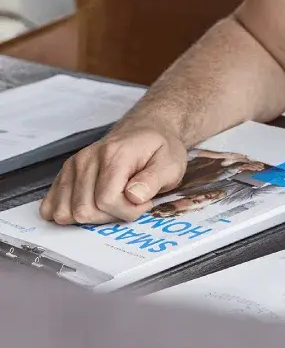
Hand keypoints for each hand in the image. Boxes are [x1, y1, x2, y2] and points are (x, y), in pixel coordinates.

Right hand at [39, 123, 188, 225]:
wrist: (146, 130)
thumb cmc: (159, 149)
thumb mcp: (171, 163)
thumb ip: (154, 181)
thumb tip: (134, 196)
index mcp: (114, 154)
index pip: (107, 200)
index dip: (127, 211)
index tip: (144, 203)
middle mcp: (87, 159)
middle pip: (84, 210)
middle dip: (110, 217)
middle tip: (129, 202)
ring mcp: (72, 166)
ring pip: (66, 213)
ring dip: (91, 217)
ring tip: (112, 202)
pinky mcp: (65, 174)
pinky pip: (51, 206)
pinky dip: (69, 213)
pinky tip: (91, 205)